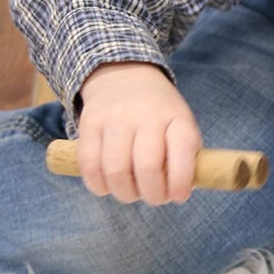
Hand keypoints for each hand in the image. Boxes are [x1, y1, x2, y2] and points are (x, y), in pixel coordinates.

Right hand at [76, 62, 201, 204]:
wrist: (125, 76)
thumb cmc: (160, 115)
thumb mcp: (181, 125)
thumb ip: (184, 158)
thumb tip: (178, 194)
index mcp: (176, 116)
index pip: (183, 149)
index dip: (181, 180)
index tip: (179, 197)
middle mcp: (146, 114)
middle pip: (147, 167)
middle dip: (153, 194)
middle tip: (154, 197)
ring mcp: (115, 117)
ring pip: (115, 170)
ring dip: (125, 193)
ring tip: (131, 193)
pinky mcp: (89, 123)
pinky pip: (89, 164)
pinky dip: (98, 185)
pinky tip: (107, 187)